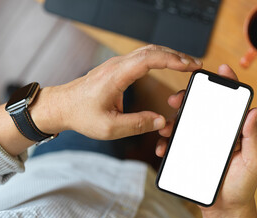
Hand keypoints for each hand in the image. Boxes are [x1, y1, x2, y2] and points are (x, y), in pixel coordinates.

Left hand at [40, 45, 201, 139]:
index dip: (172, 60)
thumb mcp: (110, 128)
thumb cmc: (81, 115)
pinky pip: (141, 57)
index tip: (190, 65)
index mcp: (116, 76)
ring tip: (186, 65)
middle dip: (176, 56)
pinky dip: (158, 59)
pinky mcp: (116, 69)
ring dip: (168, 56)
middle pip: (152, 51)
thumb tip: (160, 121)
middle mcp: (117, 65)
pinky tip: (167, 65)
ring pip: (147, 52)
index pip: (150, 59)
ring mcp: (116, 65)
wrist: (61, 106)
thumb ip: (137, 125)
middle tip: (195, 65)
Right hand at [155, 64, 256, 217]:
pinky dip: (167, 142)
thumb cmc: (243, 185)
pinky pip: (176, 143)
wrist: (225, 208)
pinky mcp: (188, 154)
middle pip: (202, 107)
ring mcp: (200, 142)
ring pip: (184, 123)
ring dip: (172, 120)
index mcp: (234, 130)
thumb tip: (255, 111)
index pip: (231, 102)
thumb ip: (254, 138)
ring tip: (166, 127)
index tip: (222, 69)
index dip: (228, 82)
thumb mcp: (254, 162)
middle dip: (188, 98)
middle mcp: (216, 131)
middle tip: (177, 99)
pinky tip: (164, 146)